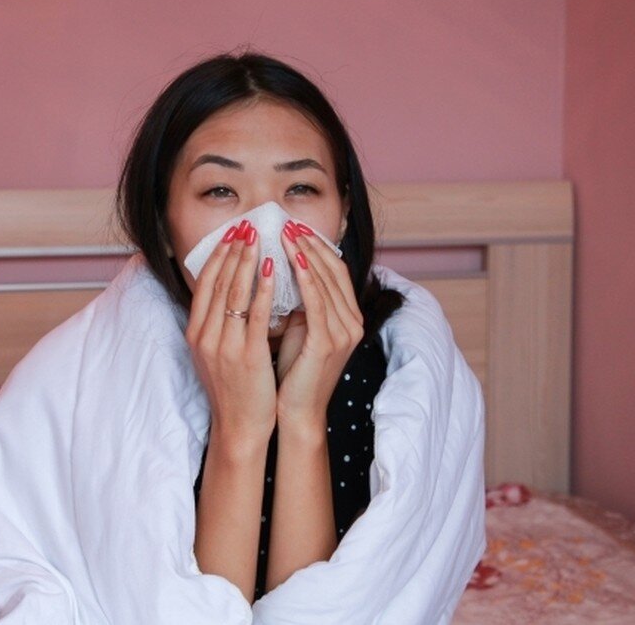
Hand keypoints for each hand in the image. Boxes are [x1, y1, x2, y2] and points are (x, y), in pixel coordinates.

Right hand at [185, 221, 276, 450]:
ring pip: (234, 293)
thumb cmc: (233, 389)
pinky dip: (263, 289)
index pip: (204, 284)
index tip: (231, 234)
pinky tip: (273, 269)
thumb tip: (231, 291)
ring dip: (246, 261)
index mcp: (196, 333)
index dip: (218, 256)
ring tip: (258, 237)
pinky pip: (256, 314)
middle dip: (232, 251)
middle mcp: (205, 336)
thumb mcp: (216, 352)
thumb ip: (219, 323)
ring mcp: (224, 345)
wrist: (238, 426)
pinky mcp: (247, 355)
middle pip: (217, 282)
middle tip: (246, 226)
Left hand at [275, 221, 363, 434]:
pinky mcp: (328, 342)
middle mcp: (352, 322)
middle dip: (310, 244)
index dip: (317, 246)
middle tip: (287, 222)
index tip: (294, 227)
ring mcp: (344, 332)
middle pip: (334, 270)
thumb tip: (282, 269)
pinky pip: (317, 303)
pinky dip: (306, 279)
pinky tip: (293, 260)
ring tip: (285, 234)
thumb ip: (300, 302)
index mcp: (347, 317)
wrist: (296, 412)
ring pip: (326, 282)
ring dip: (305, 255)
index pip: (336, 270)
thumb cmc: (293, 372)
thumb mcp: (299, 329)